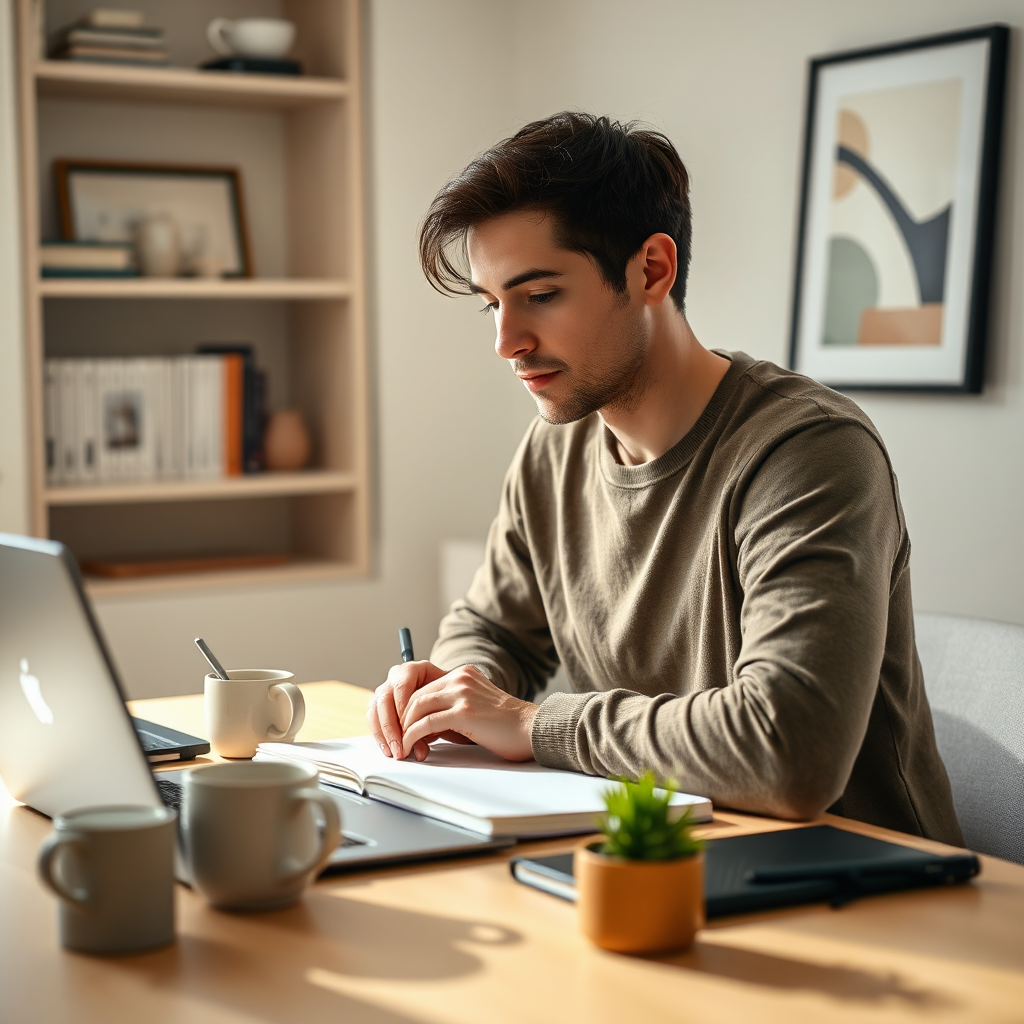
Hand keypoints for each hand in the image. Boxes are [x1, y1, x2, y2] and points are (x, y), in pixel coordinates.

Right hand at [367, 659, 445, 760]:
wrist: (446, 699)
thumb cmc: (448, 698)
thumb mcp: (445, 705)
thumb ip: (433, 720)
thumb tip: (421, 749)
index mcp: (412, 669)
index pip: (402, 686)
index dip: (403, 710)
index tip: (409, 730)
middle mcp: (395, 677)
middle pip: (385, 700)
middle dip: (392, 728)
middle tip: (400, 748)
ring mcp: (385, 690)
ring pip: (375, 710)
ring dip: (384, 734)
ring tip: (395, 752)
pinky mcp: (379, 704)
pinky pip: (373, 719)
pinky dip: (380, 736)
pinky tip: (389, 749)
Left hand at [400, 665, 537, 761]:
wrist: (531, 730)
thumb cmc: (506, 726)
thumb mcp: (475, 707)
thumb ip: (450, 709)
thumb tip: (422, 727)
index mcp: (464, 674)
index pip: (424, 688)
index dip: (409, 710)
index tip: (403, 729)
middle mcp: (461, 678)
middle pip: (416, 695)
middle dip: (402, 719)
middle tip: (397, 739)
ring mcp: (462, 693)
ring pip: (417, 707)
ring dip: (404, 729)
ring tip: (401, 746)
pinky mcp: (464, 711)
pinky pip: (427, 722)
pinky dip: (413, 736)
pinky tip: (410, 747)